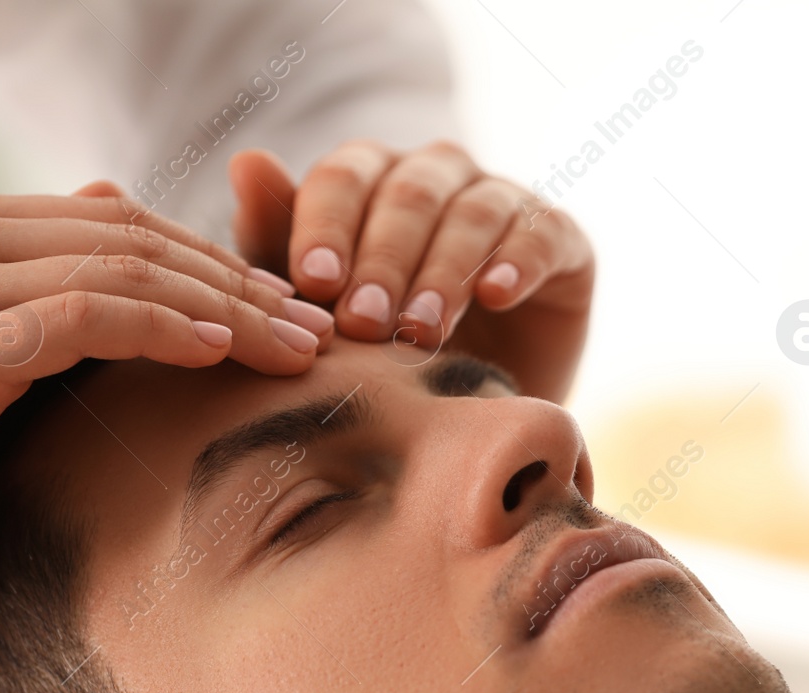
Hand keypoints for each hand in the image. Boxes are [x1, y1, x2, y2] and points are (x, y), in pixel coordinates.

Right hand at [0, 183, 334, 577]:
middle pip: (140, 240)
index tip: (285, 305)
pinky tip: (218, 354)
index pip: (124, 222)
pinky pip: (87, 317)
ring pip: (128, 271)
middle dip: (241, 283)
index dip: (215, 260)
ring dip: (227, 309)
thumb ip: (36, 278)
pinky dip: (163, 330)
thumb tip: (112, 207)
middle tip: (315, 328)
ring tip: (295, 347)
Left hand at [228, 140, 593, 402]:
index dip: (328, 227)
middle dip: (382, 262)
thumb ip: (278, 241)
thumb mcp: (320, 309)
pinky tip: (497, 295)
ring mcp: (504, 201)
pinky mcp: (561, 239)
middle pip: (407, 196)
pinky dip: (519, 260)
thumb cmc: (382, 353)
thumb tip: (247, 161)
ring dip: (443, 272)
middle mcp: (439, 176)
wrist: (474, 413)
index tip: (314, 284)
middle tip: (364, 323)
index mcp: (372, 179)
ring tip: (421, 331)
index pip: (344, 179)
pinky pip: (541, 233)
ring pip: (472, 213)